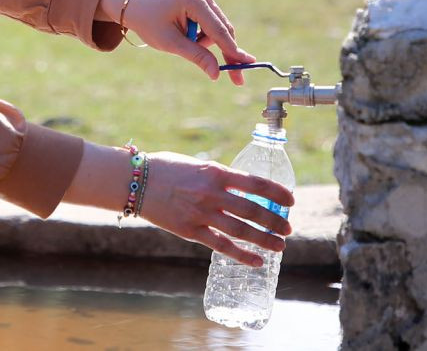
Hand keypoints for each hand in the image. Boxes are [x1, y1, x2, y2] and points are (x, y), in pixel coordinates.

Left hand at [104, 0, 257, 84]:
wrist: (136, 7)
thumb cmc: (149, 24)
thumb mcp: (171, 43)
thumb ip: (196, 56)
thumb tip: (217, 73)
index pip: (216, 30)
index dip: (232, 50)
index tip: (248, 63)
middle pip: (222, 29)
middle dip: (226, 52)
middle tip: (236, 79)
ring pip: (218, 28)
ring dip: (206, 42)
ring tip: (182, 41)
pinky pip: (212, 23)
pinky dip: (204, 35)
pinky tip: (187, 35)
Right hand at [139, 150, 292, 266]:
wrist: (135, 181)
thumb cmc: (166, 168)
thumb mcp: (198, 165)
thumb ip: (219, 177)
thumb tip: (242, 189)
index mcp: (216, 172)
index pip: (255, 183)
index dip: (277, 193)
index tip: (290, 200)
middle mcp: (212, 193)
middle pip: (253, 209)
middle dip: (275, 221)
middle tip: (288, 229)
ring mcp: (201, 214)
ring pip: (242, 230)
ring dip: (265, 239)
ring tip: (280, 246)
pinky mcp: (190, 231)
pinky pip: (221, 246)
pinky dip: (242, 255)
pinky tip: (257, 261)